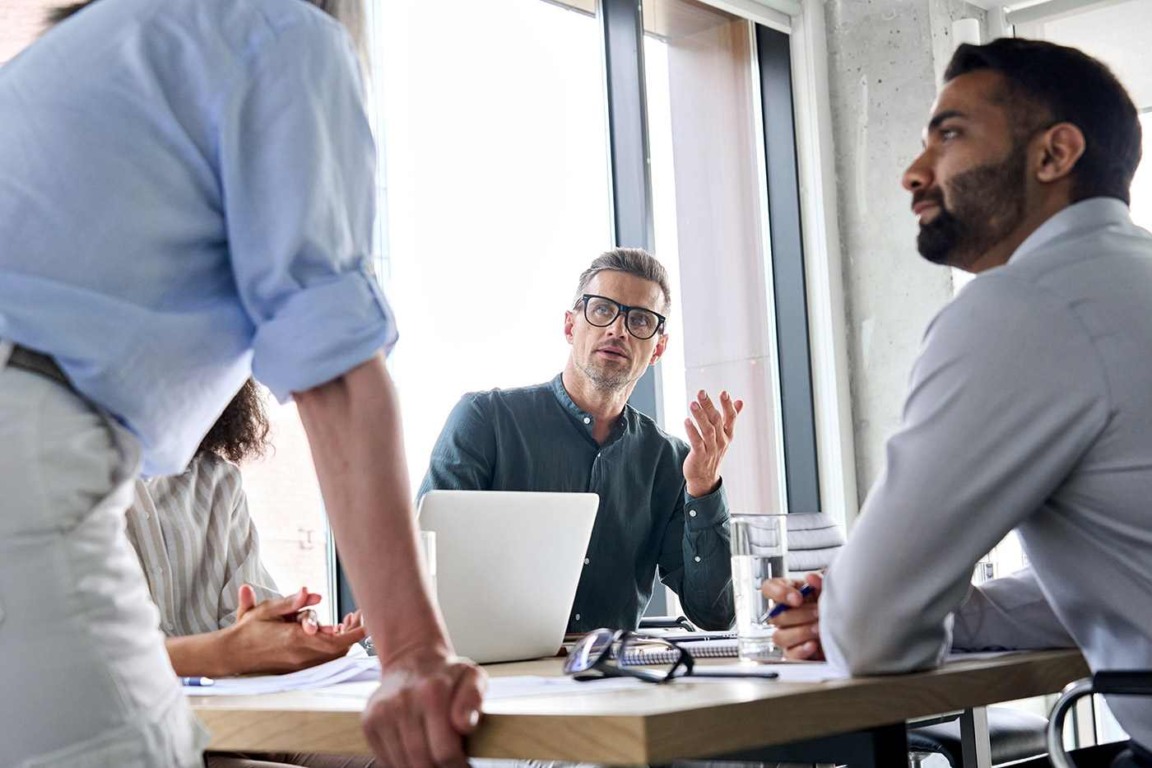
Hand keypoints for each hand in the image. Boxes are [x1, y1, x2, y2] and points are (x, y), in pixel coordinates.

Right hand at [225, 585, 366, 673]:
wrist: (231, 653)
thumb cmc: (248, 629)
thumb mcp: (266, 609)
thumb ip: (290, 602)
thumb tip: (309, 592)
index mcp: (294, 639)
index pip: (334, 641)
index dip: (354, 635)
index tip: (368, 625)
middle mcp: (300, 655)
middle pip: (338, 649)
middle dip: (352, 635)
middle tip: (358, 618)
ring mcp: (298, 664)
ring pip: (332, 656)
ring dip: (343, 641)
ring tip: (345, 622)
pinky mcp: (296, 668)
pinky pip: (322, 660)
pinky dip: (332, 648)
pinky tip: (330, 633)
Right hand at [362, 649, 486, 767]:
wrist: (412, 660)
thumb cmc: (447, 676)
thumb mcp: (472, 677)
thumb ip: (473, 700)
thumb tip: (465, 725)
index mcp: (433, 692)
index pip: (444, 752)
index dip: (457, 767)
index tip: (463, 766)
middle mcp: (403, 702)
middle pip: (422, 762)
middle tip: (448, 766)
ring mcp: (382, 713)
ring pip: (402, 764)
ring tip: (433, 761)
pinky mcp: (369, 722)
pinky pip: (385, 760)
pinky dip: (401, 765)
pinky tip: (415, 756)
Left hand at [683, 389, 743, 496]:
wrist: (705, 478)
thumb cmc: (713, 452)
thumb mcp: (725, 435)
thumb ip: (731, 418)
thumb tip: (741, 401)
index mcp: (728, 435)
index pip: (731, 418)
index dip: (728, 405)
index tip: (724, 392)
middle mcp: (721, 441)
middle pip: (717, 421)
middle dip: (709, 406)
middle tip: (701, 392)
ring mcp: (711, 449)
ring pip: (707, 430)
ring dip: (700, 416)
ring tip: (693, 404)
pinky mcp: (700, 456)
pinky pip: (696, 442)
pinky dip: (692, 431)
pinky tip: (686, 421)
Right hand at [763, 572, 824, 660]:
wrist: (845, 633)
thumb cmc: (831, 611)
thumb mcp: (827, 593)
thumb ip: (819, 583)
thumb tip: (811, 578)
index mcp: (788, 595)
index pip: (769, 589)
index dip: (779, 593)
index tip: (798, 598)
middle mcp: (783, 616)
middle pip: (775, 615)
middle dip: (800, 614)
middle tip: (817, 613)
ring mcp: (786, 635)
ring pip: (779, 636)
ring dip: (801, 631)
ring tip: (819, 628)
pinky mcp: (793, 654)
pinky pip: (790, 654)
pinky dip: (802, 649)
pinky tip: (814, 644)